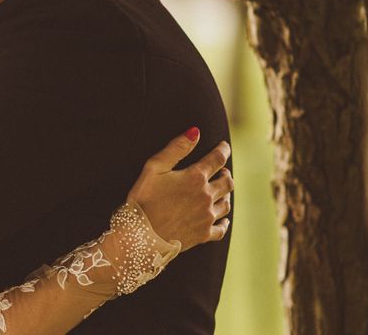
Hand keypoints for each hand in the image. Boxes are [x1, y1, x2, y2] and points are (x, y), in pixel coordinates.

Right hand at [127, 129, 232, 250]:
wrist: (140, 236)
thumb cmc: (143, 198)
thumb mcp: (154, 167)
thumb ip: (176, 148)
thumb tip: (195, 132)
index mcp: (195, 177)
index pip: (218, 159)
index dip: (223, 150)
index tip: (224, 146)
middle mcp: (206, 197)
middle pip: (227, 181)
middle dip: (225, 173)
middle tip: (220, 170)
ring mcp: (206, 217)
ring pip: (226, 203)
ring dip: (225, 194)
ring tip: (219, 190)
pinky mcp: (203, 235)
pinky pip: (222, 227)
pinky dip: (224, 221)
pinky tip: (223, 218)